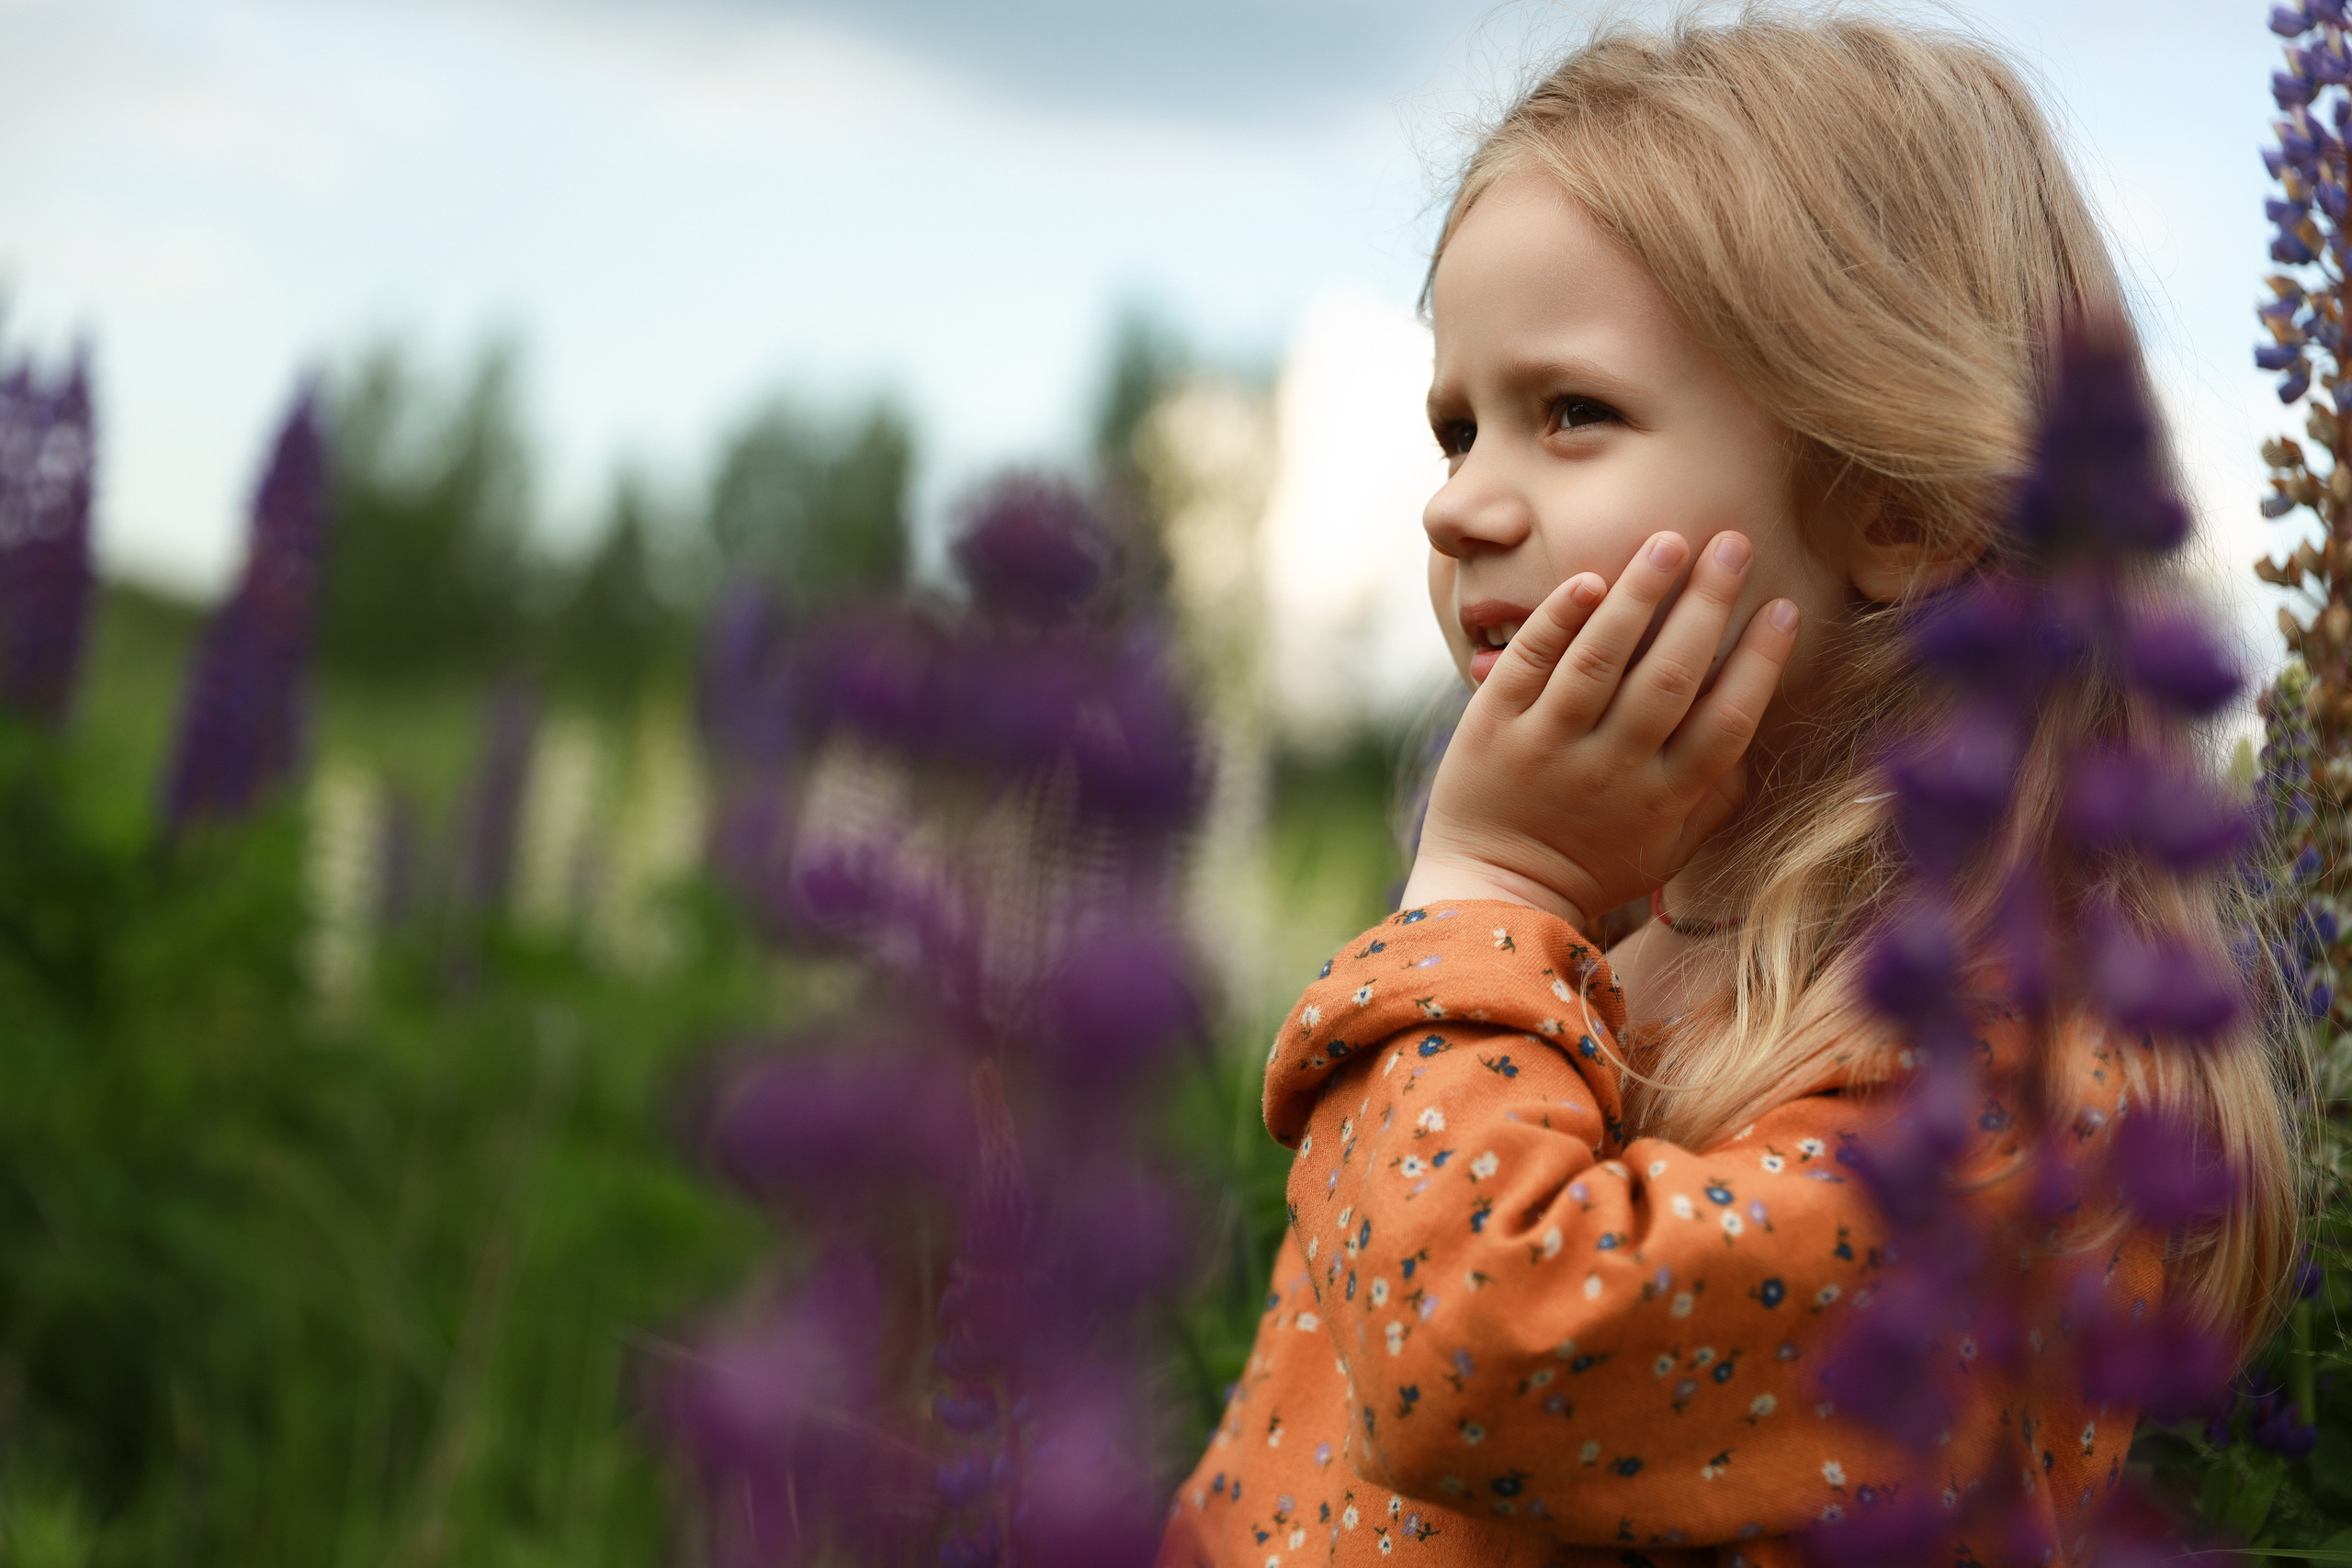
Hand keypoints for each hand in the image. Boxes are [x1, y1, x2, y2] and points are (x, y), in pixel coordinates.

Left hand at [1399, 530, 1800, 931]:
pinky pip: (1529, 664)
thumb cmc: (1593, 866)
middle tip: (1734, 543)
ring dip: (1638, 596)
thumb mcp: (1668, 849)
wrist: (1494, 896)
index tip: (1785, 608)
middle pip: (1670, 677)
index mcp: (1665, 798)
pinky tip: (1589, 582)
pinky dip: (1558, 622)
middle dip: (1707, 605)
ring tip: (1668, 542)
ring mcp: (1549, 745)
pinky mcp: (1494, 727)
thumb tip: (1756, 738)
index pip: (1726, 721)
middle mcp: (1611, 769)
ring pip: (1599, 661)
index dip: (1760, 663)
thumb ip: (1715, 798)